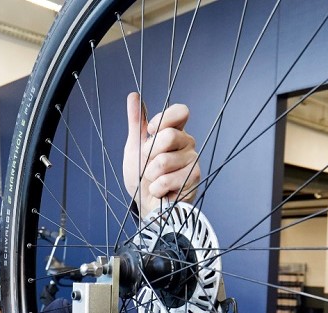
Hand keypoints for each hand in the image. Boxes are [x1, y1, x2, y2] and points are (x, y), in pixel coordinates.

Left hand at [122, 92, 201, 215]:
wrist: (144, 203)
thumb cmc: (140, 175)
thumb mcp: (135, 147)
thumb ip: (137, 122)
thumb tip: (133, 95)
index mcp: (175, 131)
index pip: (181, 111)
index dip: (164, 119)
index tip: (150, 131)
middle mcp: (187, 143)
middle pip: (168, 136)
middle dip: (149, 153)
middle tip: (148, 164)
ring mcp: (192, 161)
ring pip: (164, 161)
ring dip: (150, 174)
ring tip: (153, 179)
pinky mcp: (193, 180)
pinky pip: (166, 180)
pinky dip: (156, 188)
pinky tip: (161, 191)